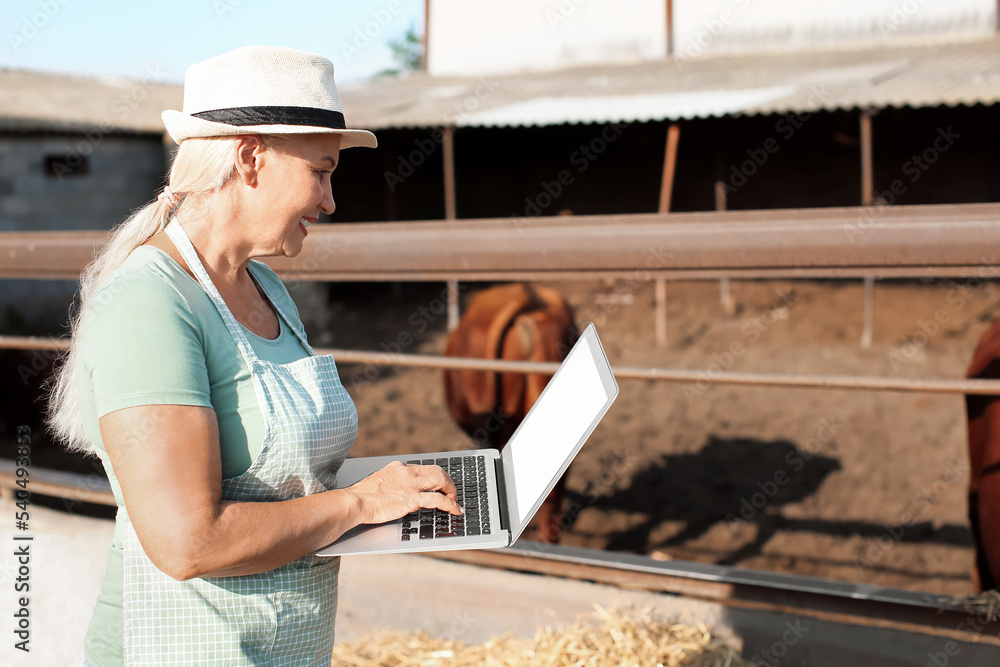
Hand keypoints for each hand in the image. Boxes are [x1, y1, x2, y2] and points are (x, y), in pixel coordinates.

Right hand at [346, 461, 462, 524]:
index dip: (435, 477)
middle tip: (452, 492)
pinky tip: (455, 510)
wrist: (355, 502)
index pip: (424, 468)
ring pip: (441, 481)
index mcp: (399, 467)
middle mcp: (407, 472)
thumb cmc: (362, 497)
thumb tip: (398, 490)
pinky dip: (450, 504)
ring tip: (455, 501)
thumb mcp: (379, 482)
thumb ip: (392, 482)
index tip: (440, 484)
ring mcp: (411, 484)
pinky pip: (439, 499)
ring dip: (452, 491)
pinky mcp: (412, 498)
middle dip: (448, 482)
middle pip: (437, 471)